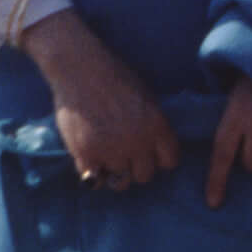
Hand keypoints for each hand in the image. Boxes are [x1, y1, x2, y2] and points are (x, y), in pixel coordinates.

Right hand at [23, 11, 178, 192]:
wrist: (81, 69)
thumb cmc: (115, 77)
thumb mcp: (146, 98)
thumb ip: (152, 125)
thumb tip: (156, 147)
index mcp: (157, 125)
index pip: (170, 161)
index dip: (161, 159)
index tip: (151, 154)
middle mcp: (137, 142)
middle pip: (145, 176)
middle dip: (138, 167)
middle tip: (127, 156)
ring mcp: (111, 151)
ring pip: (120, 182)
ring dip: (115, 172)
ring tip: (108, 159)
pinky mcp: (85, 156)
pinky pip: (94, 181)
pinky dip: (93, 174)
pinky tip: (91, 161)